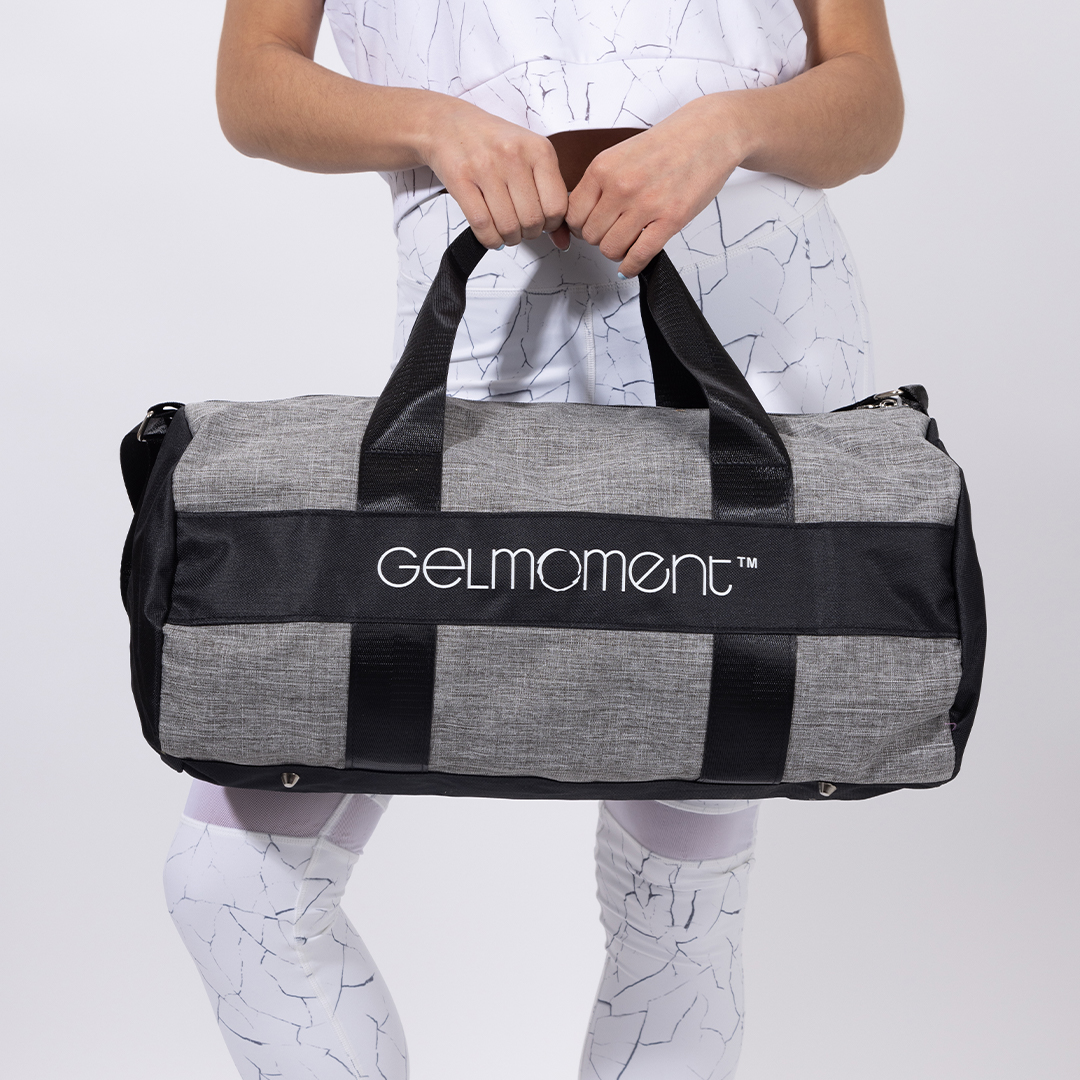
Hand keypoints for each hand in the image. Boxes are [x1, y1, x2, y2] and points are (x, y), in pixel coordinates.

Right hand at [419, 97, 570, 249]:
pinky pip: (482, 225)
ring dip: (509, 238)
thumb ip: (550, 196)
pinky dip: (489, 239)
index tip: (543, 223)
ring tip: (507, 231)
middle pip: (533, 220)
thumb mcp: (530, 160)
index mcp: (539, 149)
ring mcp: (486, 167)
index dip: (552, 224)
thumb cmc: (493, 143)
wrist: (449, 124)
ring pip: (508, 226)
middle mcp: (513, 155)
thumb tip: (563, 240)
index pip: (557, 206)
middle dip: (529, 233)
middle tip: (523, 228)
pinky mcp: (461, 179)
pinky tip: (491, 234)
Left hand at [565, 96, 746, 276]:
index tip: (589, 226)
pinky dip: (632, 266)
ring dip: (617, 252)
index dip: (580, 226)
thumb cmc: (669, 143)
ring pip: (610, 249)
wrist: (709, 133)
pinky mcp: (670, 220)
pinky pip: (639, 255)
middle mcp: (621, 186)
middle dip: (600, 238)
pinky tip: (632, 263)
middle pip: (590, 235)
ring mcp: (645, 204)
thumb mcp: (621, 154)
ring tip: (627, 242)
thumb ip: (600, 183)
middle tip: (612, 233)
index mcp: (604, 167)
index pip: (573, 214)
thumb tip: (581, 214)